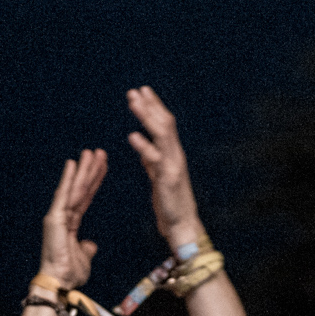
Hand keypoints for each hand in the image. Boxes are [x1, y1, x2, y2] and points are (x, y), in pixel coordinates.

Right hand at [39, 150, 106, 290]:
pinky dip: (67, 178)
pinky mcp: (54, 218)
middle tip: (99, 152)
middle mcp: (63, 217)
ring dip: (83, 169)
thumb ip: (87, 249)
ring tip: (91, 152)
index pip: (85, 198)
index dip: (95, 182)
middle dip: (90, 170)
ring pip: (74, 188)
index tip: (102, 167)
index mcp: (70, 224)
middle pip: (81, 189)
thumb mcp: (84, 258)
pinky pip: (63, 195)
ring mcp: (57, 216)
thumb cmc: (68, 274)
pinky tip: (73, 164)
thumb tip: (90, 244)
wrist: (59, 283)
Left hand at [126, 86, 205, 248]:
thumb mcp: (159, 178)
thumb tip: (144, 150)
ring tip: (133, 102)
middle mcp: (175, 155)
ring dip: (147, 116)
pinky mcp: (168, 179)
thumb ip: (152, 163)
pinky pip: (155, 159)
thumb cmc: (170, 205)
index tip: (142, 91)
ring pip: (162, 134)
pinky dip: (144, 146)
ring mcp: (173, 165)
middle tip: (136, 90)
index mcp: (171, 154)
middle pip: (164, 123)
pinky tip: (132, 135)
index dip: (154, 107)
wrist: (182, 226)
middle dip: (151, 105)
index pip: (164, 124)